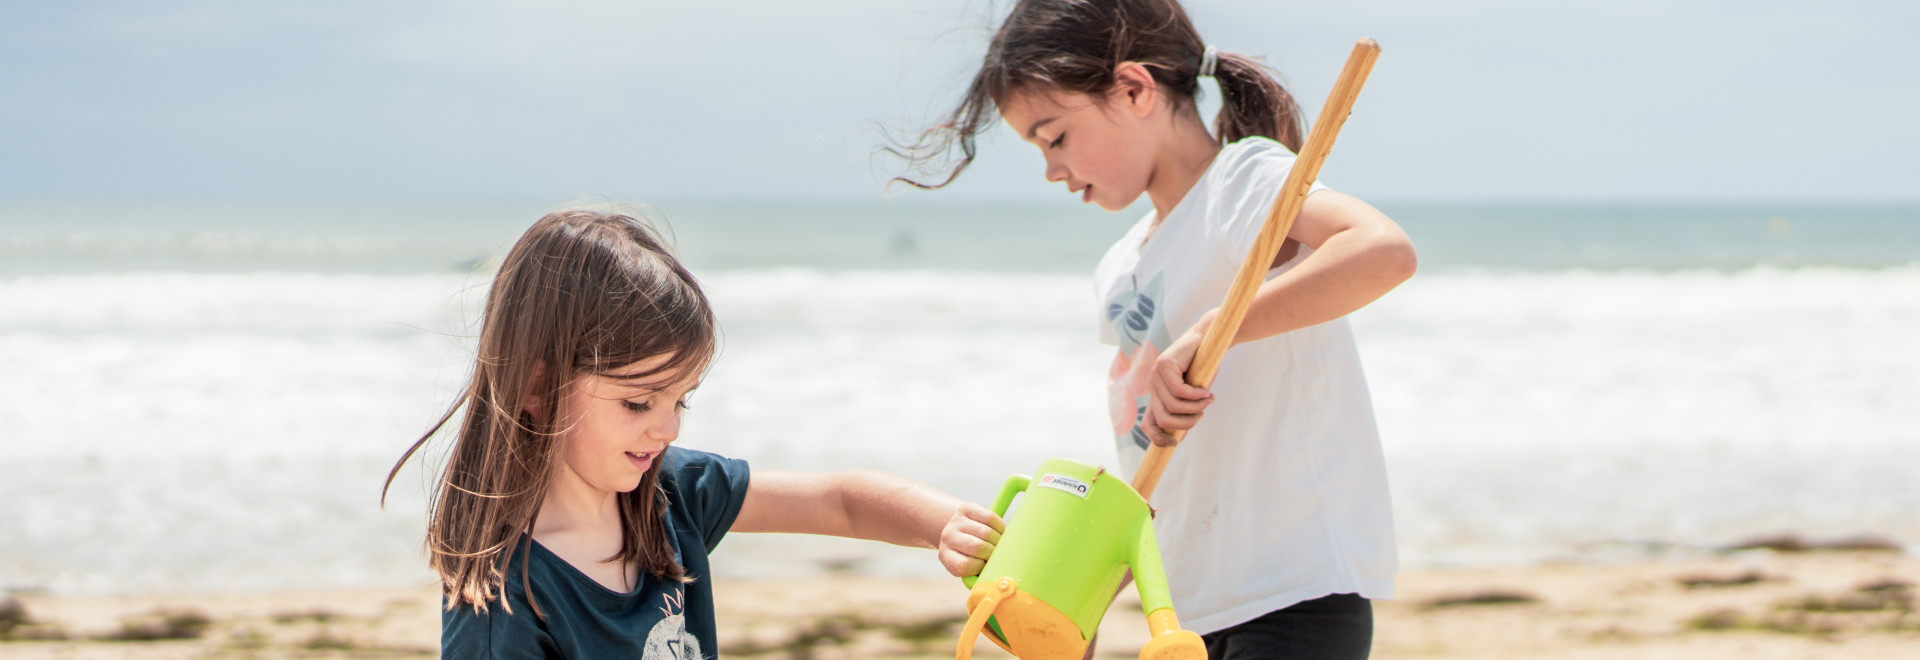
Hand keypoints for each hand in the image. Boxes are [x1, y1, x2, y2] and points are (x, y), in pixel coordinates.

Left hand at [938, 502, 1004, 577]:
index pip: (963, 566)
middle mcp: (948, 537)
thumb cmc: (969, 554)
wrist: (958, 529)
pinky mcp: (966, 508)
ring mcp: (956, 521)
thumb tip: (996, 580)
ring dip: (998, 540)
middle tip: (996, 554)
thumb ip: (978, 576)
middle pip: (978, 547)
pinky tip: (998, 532)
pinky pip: (989, 517)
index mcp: (946, 556)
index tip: (984, 566)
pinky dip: (999, 526)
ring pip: (986, 532)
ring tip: (998, 543)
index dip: (979, 567)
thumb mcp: (968, 568)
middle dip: (993, 552)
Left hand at [1140, 325, 1213, 446]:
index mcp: (1157, 397)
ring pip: (1173, 406)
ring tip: (1208, 400)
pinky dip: (1196, 395)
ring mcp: (1156, 375)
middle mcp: (1152, 387)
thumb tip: (1179, 439)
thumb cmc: (1202, 370)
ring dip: (1195, 408)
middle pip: (1163, 419)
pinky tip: (1207, 392)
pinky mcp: (1163, 365)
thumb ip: (1185, 413)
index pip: (1147, 424)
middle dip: (1185, 423)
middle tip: (1201, 415)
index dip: (1157, 438)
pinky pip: (1179, 391)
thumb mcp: (1194, 396)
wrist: (1207, 341)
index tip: (1175, 444)